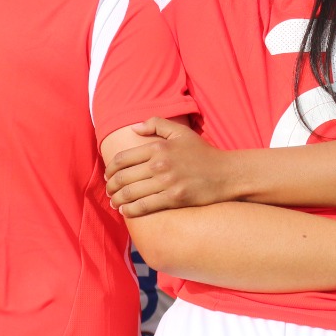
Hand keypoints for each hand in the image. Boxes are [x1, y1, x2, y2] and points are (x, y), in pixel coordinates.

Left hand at [106, 117, 237, 215]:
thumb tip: (134, 128)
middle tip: (109, 191)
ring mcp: (166, 182)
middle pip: (123, 177)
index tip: (108, 175)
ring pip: (130, 193)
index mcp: (158, 147)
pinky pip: (144, 206)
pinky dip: (130, 210)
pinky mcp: (174, 199)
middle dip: (111, 187)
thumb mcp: (181, 132)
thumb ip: (156, 124)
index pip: (123, 158)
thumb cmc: (203, 153)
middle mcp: (159, 164)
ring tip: (115, 203)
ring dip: (117, 200)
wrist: (226, 173)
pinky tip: (126, 212)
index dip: (110, 169)